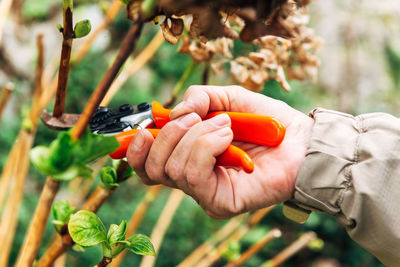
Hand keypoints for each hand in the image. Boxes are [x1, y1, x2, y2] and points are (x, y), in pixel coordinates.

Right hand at [127, 85, 313, 218]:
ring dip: (196, 135)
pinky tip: (227, 136)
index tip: (143, 128)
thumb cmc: (265, 121)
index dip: (134, 149)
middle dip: (168, 135)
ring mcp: (203, 192)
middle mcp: (190, 177)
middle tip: (196, 116)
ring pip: (173, 168)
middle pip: (151, 168)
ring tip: (225, 125)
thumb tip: (172, 114)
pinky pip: (193, 175)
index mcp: (186, 155)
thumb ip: (197, 98)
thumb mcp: (227, 98)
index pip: (146, 164)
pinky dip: (206, 147)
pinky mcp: (218, 202)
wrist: (300, 140)